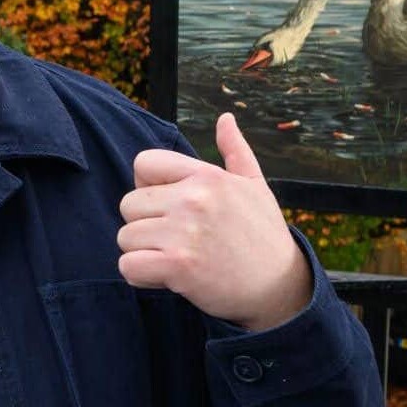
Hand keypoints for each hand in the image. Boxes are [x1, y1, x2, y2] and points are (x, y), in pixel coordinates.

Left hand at [117, 112, 311, 331]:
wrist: (281, 288)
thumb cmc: (264, 235)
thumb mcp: (254, 185)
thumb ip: (234, 149)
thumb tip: (226, 117)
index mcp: (205, 175)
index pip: (143, 163)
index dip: (146, 186)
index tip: (167, 205)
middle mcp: (192, 199)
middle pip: (128, 203)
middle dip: (144, 224)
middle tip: (174, 239)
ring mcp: (184, 233)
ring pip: (126, 237)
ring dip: (142, 252)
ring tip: (173, 258)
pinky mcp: (179, 267)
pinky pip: (128, 266)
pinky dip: (140, 275)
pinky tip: (164, 276)